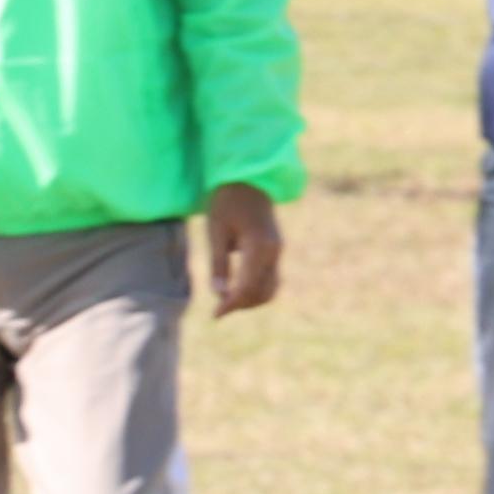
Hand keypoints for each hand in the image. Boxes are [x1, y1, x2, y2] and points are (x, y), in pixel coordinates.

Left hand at [199, 182, 284, 316]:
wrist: (248, 178)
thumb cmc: (226, 201)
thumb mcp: (216, 231)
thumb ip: (218, 264)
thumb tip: (218, 294)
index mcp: (259, 246)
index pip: (246, 287)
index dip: (230, 305)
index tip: (214, 315)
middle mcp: (274, 251)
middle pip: (262, 293)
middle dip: (241, 305)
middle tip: (218, 309)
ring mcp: (278, 251)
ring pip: (270, 288)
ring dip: (251, 300)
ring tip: (228, 301)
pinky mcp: (277, 249)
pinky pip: (271, 278)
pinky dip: (257, 289)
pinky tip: (239, 289)